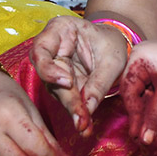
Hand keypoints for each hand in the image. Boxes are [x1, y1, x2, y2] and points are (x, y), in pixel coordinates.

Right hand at [30, 16, 129, 134]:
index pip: (41, 49)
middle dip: (67, 98)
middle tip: (81, 118)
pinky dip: (76, 112)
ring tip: (84, 125)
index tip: (67, 82)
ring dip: (71, 109)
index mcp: (59, 30)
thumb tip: (88, 108)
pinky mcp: (60, 84)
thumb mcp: (112, 59)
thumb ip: (99, 82)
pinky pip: (66, 98)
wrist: (114, 46)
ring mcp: (53, 67)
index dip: (49, 68)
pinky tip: (84, 125)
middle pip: (49, 75)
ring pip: (56, 91)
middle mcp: (50, 49)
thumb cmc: (111, 44)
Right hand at [120, 36, 156, 143]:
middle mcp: (141, 60)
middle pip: (136, 94)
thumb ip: (154, 116)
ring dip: (153, 114)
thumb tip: (144, 140)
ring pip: (148, 95)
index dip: (133, 115)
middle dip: (144, 117)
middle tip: (146, 138)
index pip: (128, 92)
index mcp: (137, 59)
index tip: (137, 135)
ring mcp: (152, 64)